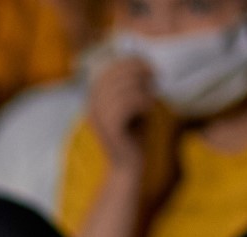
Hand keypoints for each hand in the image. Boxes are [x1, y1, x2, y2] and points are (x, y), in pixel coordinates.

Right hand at [88, 55, 158, 171]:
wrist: (128, 164)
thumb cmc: (134, 133)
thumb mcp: (132, 105)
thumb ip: (132, 86)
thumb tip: (142, 62)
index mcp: (94, 99)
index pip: (109, 70)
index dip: (130, 63)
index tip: (150, 68)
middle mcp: (92, 106)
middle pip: (115, 76)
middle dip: (138, 73)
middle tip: (155, 80)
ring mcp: (99, 118)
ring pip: (123, 89)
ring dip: (143, 90)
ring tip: (151, 99)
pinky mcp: (110, 128)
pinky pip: (128, 104)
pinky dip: (143, 102)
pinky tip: (149, 109)